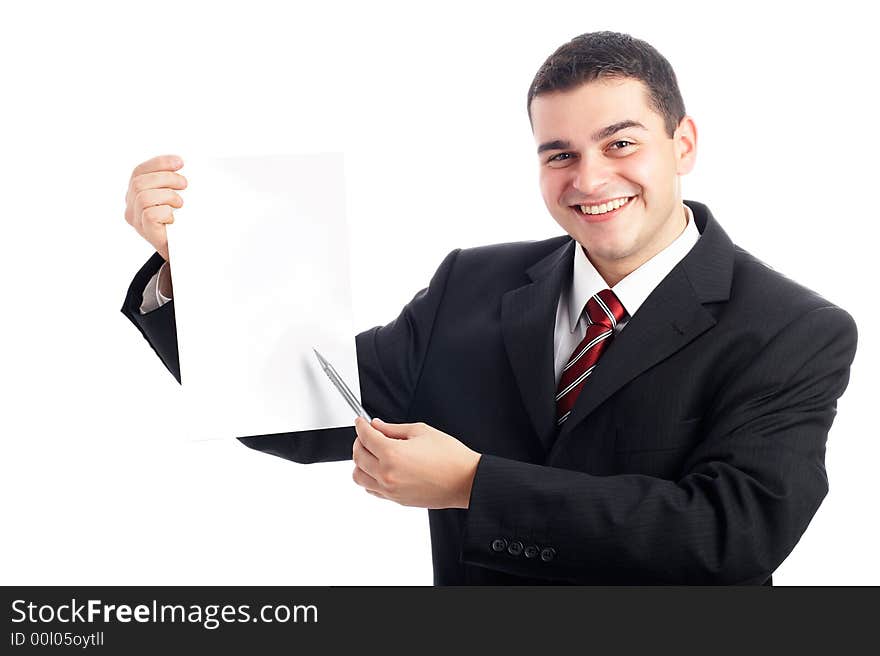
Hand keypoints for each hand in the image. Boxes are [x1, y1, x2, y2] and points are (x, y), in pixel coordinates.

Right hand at [124, 154, 186, 261]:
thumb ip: (172, 183)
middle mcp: (131, 206)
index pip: (139, 171)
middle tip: (185, 184)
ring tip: (180, 204)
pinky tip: (174, 218)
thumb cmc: (181, 224)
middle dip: (166, 178)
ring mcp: (136, 221)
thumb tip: (181, 165)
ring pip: (144, 196)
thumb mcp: (175, 198)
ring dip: (168, 195)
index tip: (180, 162)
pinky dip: (166, 212)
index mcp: (135, 194)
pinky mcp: (145, 231)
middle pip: (140, 181)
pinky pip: (150, 214)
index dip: (159, 163)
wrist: (186, 252)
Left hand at [351, 418, 481, 509]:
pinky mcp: (396, 500)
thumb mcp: (421, 431)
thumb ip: (393, 428)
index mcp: (392, 454)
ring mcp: (390, 490)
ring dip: (360, 462)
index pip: (365, 437)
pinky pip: (371, 489)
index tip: (361, 422)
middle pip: (357, 456)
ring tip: (371, 453)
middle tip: (367, 434)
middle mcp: (387, 474)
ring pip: (358, 476)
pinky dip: (369, 478)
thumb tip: (377, 426)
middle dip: (359, 441)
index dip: (361, 426)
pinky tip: (379, 468)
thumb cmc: (450, 456)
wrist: (466, 481)